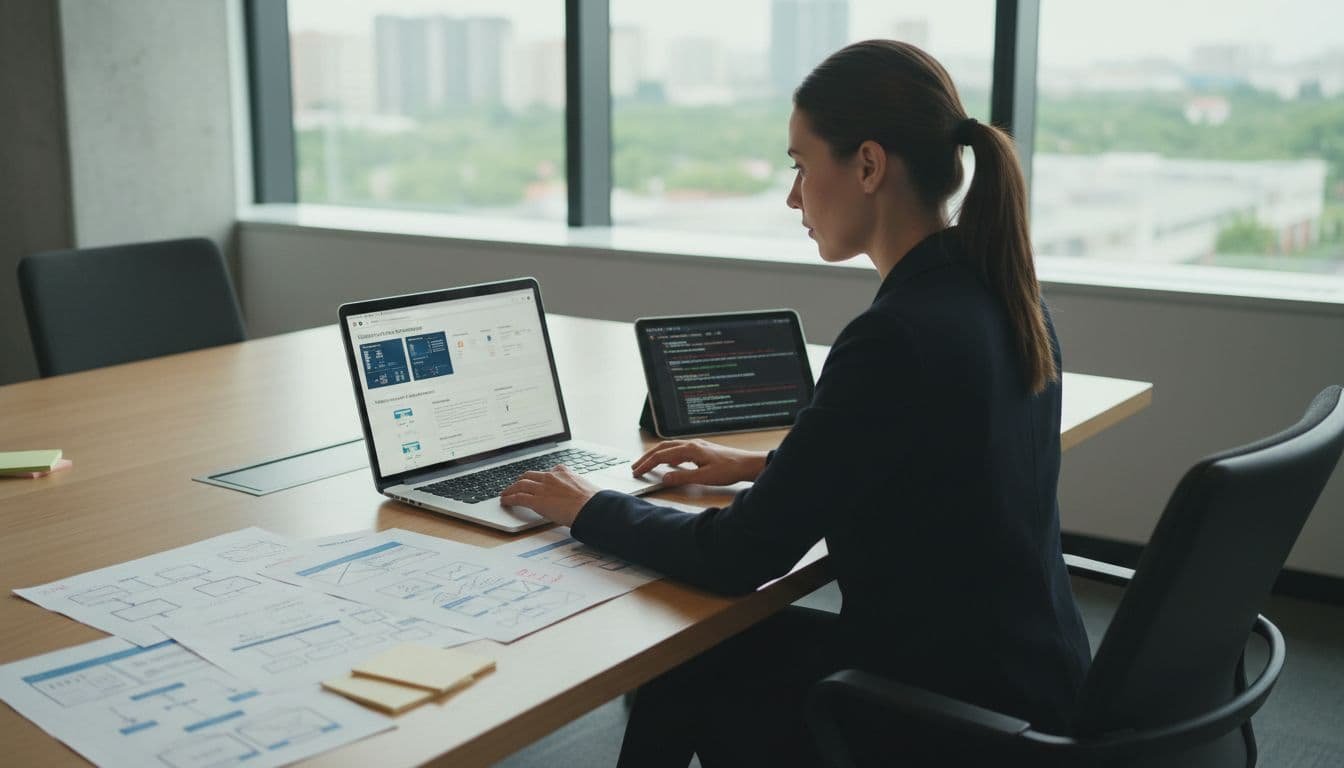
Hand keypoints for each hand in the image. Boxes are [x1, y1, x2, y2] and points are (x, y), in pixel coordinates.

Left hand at [499, 465, 599, 526]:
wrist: (590, 508)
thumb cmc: (592, 502)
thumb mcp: (585, 488)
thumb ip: (576, 489)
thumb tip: (580, 497)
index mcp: (563, 471)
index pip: (548, 471)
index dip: (540, 477)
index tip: (538, 480)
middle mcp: (550, 476)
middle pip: (529, 475)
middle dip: (521, 480)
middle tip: (516, 485)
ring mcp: (542, 488)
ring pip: (520, 485)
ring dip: (510, 489)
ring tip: (505, 493)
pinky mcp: (536, 500)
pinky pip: (518, 497)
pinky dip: (509, 498)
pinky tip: (505, 501)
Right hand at [631, 439, 767, 486]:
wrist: (747, 464)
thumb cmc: (729, 469)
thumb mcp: (704, 477)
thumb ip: (682, 477)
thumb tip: (663, 478)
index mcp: (690, 449)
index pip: (661, 456)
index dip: (647, 464)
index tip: (637, 472)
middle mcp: (691, 444)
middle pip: (662, 448)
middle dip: (647, 458)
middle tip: (635, 467)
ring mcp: (696, 446)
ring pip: (670, 448)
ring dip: (656, 456)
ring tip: (646, 464)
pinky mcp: (701, 450)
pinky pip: (678, 450)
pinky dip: (668, 456)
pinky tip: (668, 463)